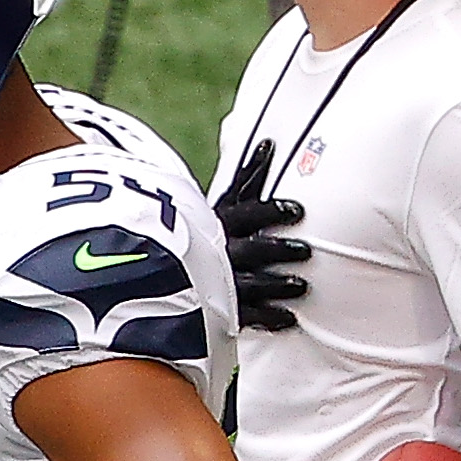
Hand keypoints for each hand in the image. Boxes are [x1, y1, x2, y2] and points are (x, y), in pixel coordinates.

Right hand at [214, 138, 310, 336]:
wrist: (156, 275)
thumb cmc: (199, 232)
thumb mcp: (218, 203)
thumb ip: (247, 177)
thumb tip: (270, 142)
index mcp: (217, 225)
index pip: (246, 214)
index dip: (271, 212)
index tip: (297, 210)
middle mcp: (218, 253)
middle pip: (251, 250)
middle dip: (278, 251)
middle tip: (304, 251)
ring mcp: (216, 284)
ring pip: (250, 285)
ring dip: (276, 286)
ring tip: (300, 287)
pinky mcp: (216, 311)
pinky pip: (244, 317)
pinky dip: (268, 318)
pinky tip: (289, 318)